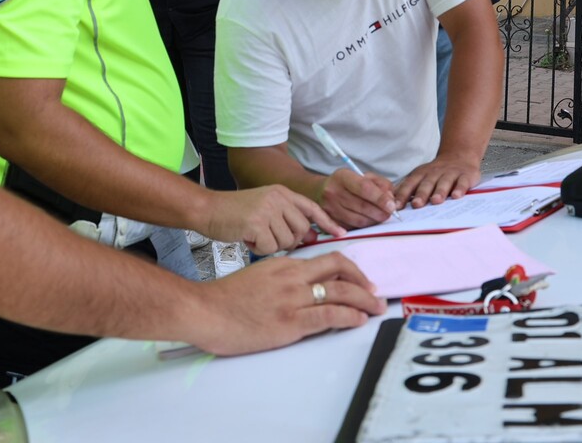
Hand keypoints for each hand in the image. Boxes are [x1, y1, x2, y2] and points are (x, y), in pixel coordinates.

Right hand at [185, 253, 383, 355]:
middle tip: (375, 294)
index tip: (359, 280)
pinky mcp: (289, 322)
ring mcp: (292, 299)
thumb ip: (282, 278)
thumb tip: (303, 287)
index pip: (327, 259)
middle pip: (339, 269)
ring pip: (341, 293)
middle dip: (363, 282)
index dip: (350, 269)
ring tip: (376, 309)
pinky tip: (358, 321)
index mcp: (285, 264)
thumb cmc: (226, 298)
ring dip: (365, 302)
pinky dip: (349, 317)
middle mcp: (292, 277)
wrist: (205, 310)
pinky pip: (329, 316)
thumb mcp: (259, 276)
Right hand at [200, 185, 345, 253]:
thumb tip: (311, 236)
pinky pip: (270, 248)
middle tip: (270, 239)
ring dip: (273, 246)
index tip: (340, 234)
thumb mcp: (265, 208)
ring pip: (287, 241)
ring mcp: (268, 209)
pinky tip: (248, 240)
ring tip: (256, 237)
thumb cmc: (235, 214)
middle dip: (290, 241)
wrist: (207, 209)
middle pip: (302, 230)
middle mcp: (278, 198)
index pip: (312, 207)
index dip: (327, 222)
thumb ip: (286, 217)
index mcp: (282, 193)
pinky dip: (260, 250)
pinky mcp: (257, 223)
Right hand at [316, 168, 399, 228]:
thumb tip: (391, 199)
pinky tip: (370, 220)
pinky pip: (353, 227)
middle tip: (390, 213)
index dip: (380, 198)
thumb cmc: (348, 183)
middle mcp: (333, 192)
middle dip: (380, 212)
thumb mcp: (364, 176)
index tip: (392, 205)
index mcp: (342, 176)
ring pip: (359, 220)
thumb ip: (381, 184)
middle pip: (362, 206)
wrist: (320, 192)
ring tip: (381, 216)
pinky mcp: (331, 222)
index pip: (364, 188)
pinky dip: (365, 226)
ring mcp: (330, 209)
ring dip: (374, 220)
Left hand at [394, 156, 481, 209]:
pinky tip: (456, 196)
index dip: (403, 194)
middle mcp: (434, 173)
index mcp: (421, 174)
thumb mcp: (422, 177)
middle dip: (421, 194)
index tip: (396, 206)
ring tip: (436, 201)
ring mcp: (450, 173)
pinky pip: (462, 182)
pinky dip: (459, 188)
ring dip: (439, 192)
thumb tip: (390, 203)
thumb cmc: (437, 173)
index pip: (410, 184)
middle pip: (426, 184)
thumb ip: (409, 189)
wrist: (459, 156)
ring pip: (443, 183)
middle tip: (416, 205)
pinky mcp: (465, 176)